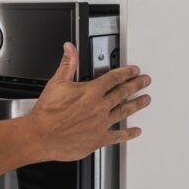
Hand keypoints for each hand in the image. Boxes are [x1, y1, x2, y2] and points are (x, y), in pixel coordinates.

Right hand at [28, 42, 150, 161]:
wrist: (42, 136)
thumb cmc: (47, 113)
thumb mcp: (56, 83)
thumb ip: (67, 64)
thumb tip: (70, 49)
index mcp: (91, 92)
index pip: (113, 78)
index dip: (125, 73)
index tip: (134, 70)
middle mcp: (99, 107)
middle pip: (123, 93)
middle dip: (136, 85)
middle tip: (145, 81)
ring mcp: (101, 124)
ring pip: (124, 111)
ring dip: (136, 105)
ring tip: (146, 100)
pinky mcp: (98, 139)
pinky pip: (117, 136)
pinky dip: (128, 134)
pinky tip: (135, 131)